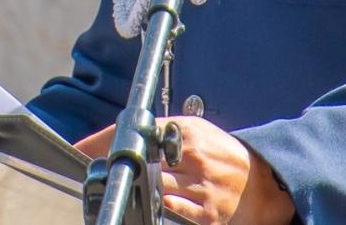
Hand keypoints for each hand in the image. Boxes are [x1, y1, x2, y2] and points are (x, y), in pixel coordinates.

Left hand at [75, 116, 296, 224]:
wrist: (265, 183)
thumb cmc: (224, 154)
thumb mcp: (197, 130)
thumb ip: (163, 131)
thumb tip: (120, 135)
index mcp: (188, 132)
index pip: (137, 132)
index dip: (104, 140)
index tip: (79, 149)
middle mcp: (193, 157)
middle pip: (139, 163)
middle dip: (116, 169)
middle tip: (97, 171)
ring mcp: (200, 188)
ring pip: (152, 189)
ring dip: (135, 189)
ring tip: (121, 187)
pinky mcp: (206, 215)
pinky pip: (170, 212)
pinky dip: (157, 208)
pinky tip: (148, 204)